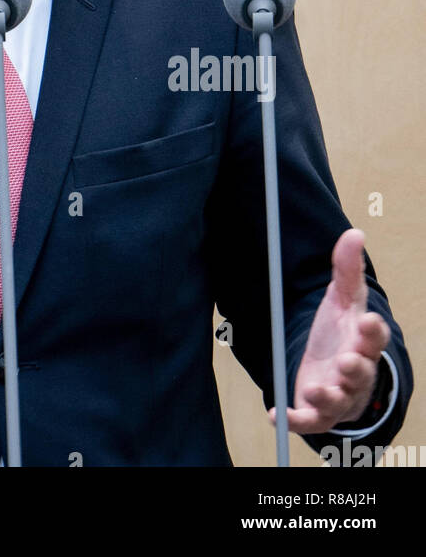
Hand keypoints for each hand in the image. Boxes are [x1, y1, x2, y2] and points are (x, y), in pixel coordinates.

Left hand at [271, 228, 388, 433]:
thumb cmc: (342, 331)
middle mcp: (356, 372)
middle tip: (347, 360)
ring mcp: (339, 394)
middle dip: (355, 368)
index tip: (369, 319)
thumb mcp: (343, 298)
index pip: (374, 338)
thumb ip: (347, 269)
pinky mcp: (318, 411)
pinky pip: (310, 420)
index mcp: (363, 342)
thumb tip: (354, 232)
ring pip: (338, 400)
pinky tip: (277, 414)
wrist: (334, 368)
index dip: (373, 330)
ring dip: (327, 395)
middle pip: (360, 372)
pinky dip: (296, 419)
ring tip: (315, 387)